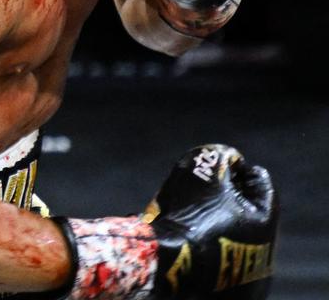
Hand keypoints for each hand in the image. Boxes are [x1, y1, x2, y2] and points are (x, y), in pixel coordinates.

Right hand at [56, 144, 276, 298]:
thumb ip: (218, 156)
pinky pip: (216, 246)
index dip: (235, 165)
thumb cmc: (190, 214)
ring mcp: (244, 267)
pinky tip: (183, 227)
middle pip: (245, 204)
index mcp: (264, 220)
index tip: (216, 162)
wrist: (169, 260)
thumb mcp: (203, 170)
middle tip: (201, 183)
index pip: (258, 180)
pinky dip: (204, 234)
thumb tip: (227, 158)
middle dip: (224, 190)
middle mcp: (262, 247)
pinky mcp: (225, 279)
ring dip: (212, 212)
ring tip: (186, 205)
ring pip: (230, 226)